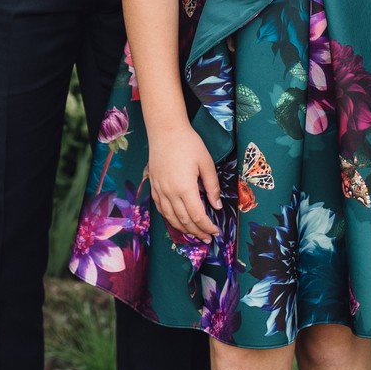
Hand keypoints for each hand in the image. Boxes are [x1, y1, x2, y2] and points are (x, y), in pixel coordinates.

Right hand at [146, 120, 221, 242]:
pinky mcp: (153, 186)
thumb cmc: (189, 144)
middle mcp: (170, 193)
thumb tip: (217, 205)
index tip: (215, 231)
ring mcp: (159, 191)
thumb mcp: (206, 163)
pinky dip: (170, 219)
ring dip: (183, 229)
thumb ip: (212, 186)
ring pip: (170, 218)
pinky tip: (177, 221)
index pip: (197, 216)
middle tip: (207, 238)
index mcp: (185, 188)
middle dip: (197, 232)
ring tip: (194, 234)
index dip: (207, 227)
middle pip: (184, 221)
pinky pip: (161, 209)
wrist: (165, 131)